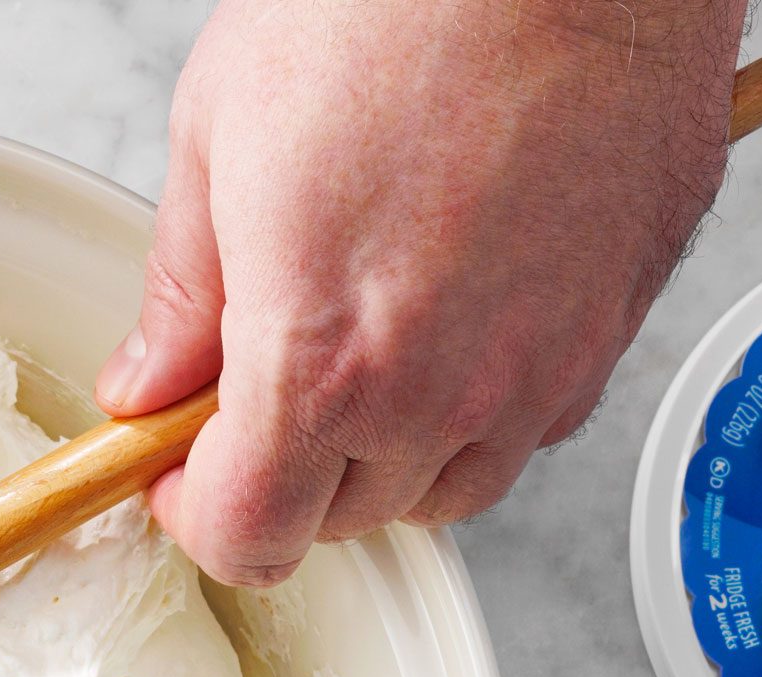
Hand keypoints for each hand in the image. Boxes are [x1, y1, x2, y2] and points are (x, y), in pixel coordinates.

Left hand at [103, 0, 746, 585]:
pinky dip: (478, 408)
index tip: (177, 469)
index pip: (247, 539)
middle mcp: (440, 394)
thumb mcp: (220, 137)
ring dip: (381, 456)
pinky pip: (529, 427)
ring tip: (356, 351)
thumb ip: (182, 293)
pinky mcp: (611, 332)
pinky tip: (448, 321)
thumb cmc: (398, 3)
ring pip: (442, 492)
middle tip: (254, 384)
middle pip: (337, 521)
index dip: (194, 515)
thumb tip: (150, 383)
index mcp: (322, 360)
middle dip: (280, 474)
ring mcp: (539, 372)